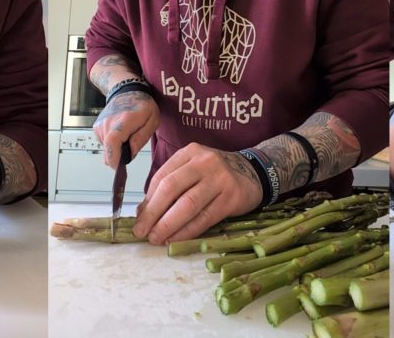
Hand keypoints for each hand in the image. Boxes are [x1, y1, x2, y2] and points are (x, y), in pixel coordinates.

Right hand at [93, 90, 159, 168]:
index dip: (114, 159)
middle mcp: (108, 123)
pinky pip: (105, 143)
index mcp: (124, 121)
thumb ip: (141, 138)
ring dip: (118, 148)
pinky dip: (113, 143)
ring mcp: (100, 126)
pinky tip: (121, 133)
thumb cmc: (142, 106)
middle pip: (109, 151)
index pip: (112, 142)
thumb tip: (129, 154)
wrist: (126, 91)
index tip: (120, 168)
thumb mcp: (152, 121)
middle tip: (132, 146)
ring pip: (107, 149)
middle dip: (120, 156)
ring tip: (128, 135)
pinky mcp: (96, 128)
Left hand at [133, 143, 261, 243]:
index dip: (148, 200)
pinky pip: (205, 218)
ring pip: (188, 205)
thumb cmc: (215, 175)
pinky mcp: (232, 197)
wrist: (253, 173)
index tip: (139, 219)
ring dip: (168, 225)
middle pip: (171, 188)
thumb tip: (143, 212)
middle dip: (153, 213)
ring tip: (156, 238)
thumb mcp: (193, 171)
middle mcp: (204, 162)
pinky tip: (176, 240)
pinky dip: (188, 231)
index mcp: (190, 152)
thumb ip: (170, 186)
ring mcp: (220, 178)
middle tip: (142, 232)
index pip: (162, 177)